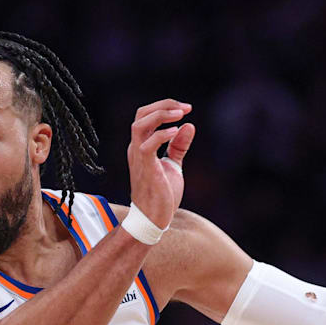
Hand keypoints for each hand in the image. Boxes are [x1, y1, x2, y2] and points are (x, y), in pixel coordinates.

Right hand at [126, 98, 195, 228]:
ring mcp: (139, 157)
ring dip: (160, 115)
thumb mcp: (173, 166)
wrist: (153, 219)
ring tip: (180, 114)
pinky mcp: (146, 168)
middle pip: (141, 114)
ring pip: (140, 124)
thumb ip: (178, 147)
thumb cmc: (161, 195)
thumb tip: (189, 126)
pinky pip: (148, 145)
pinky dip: (161, 134)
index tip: (186, 109)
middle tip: (184, 108)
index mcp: (141, 146)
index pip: (146, 116)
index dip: (165, 107)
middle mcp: (136, 148)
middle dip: (163, 105)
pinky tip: (176, 131)